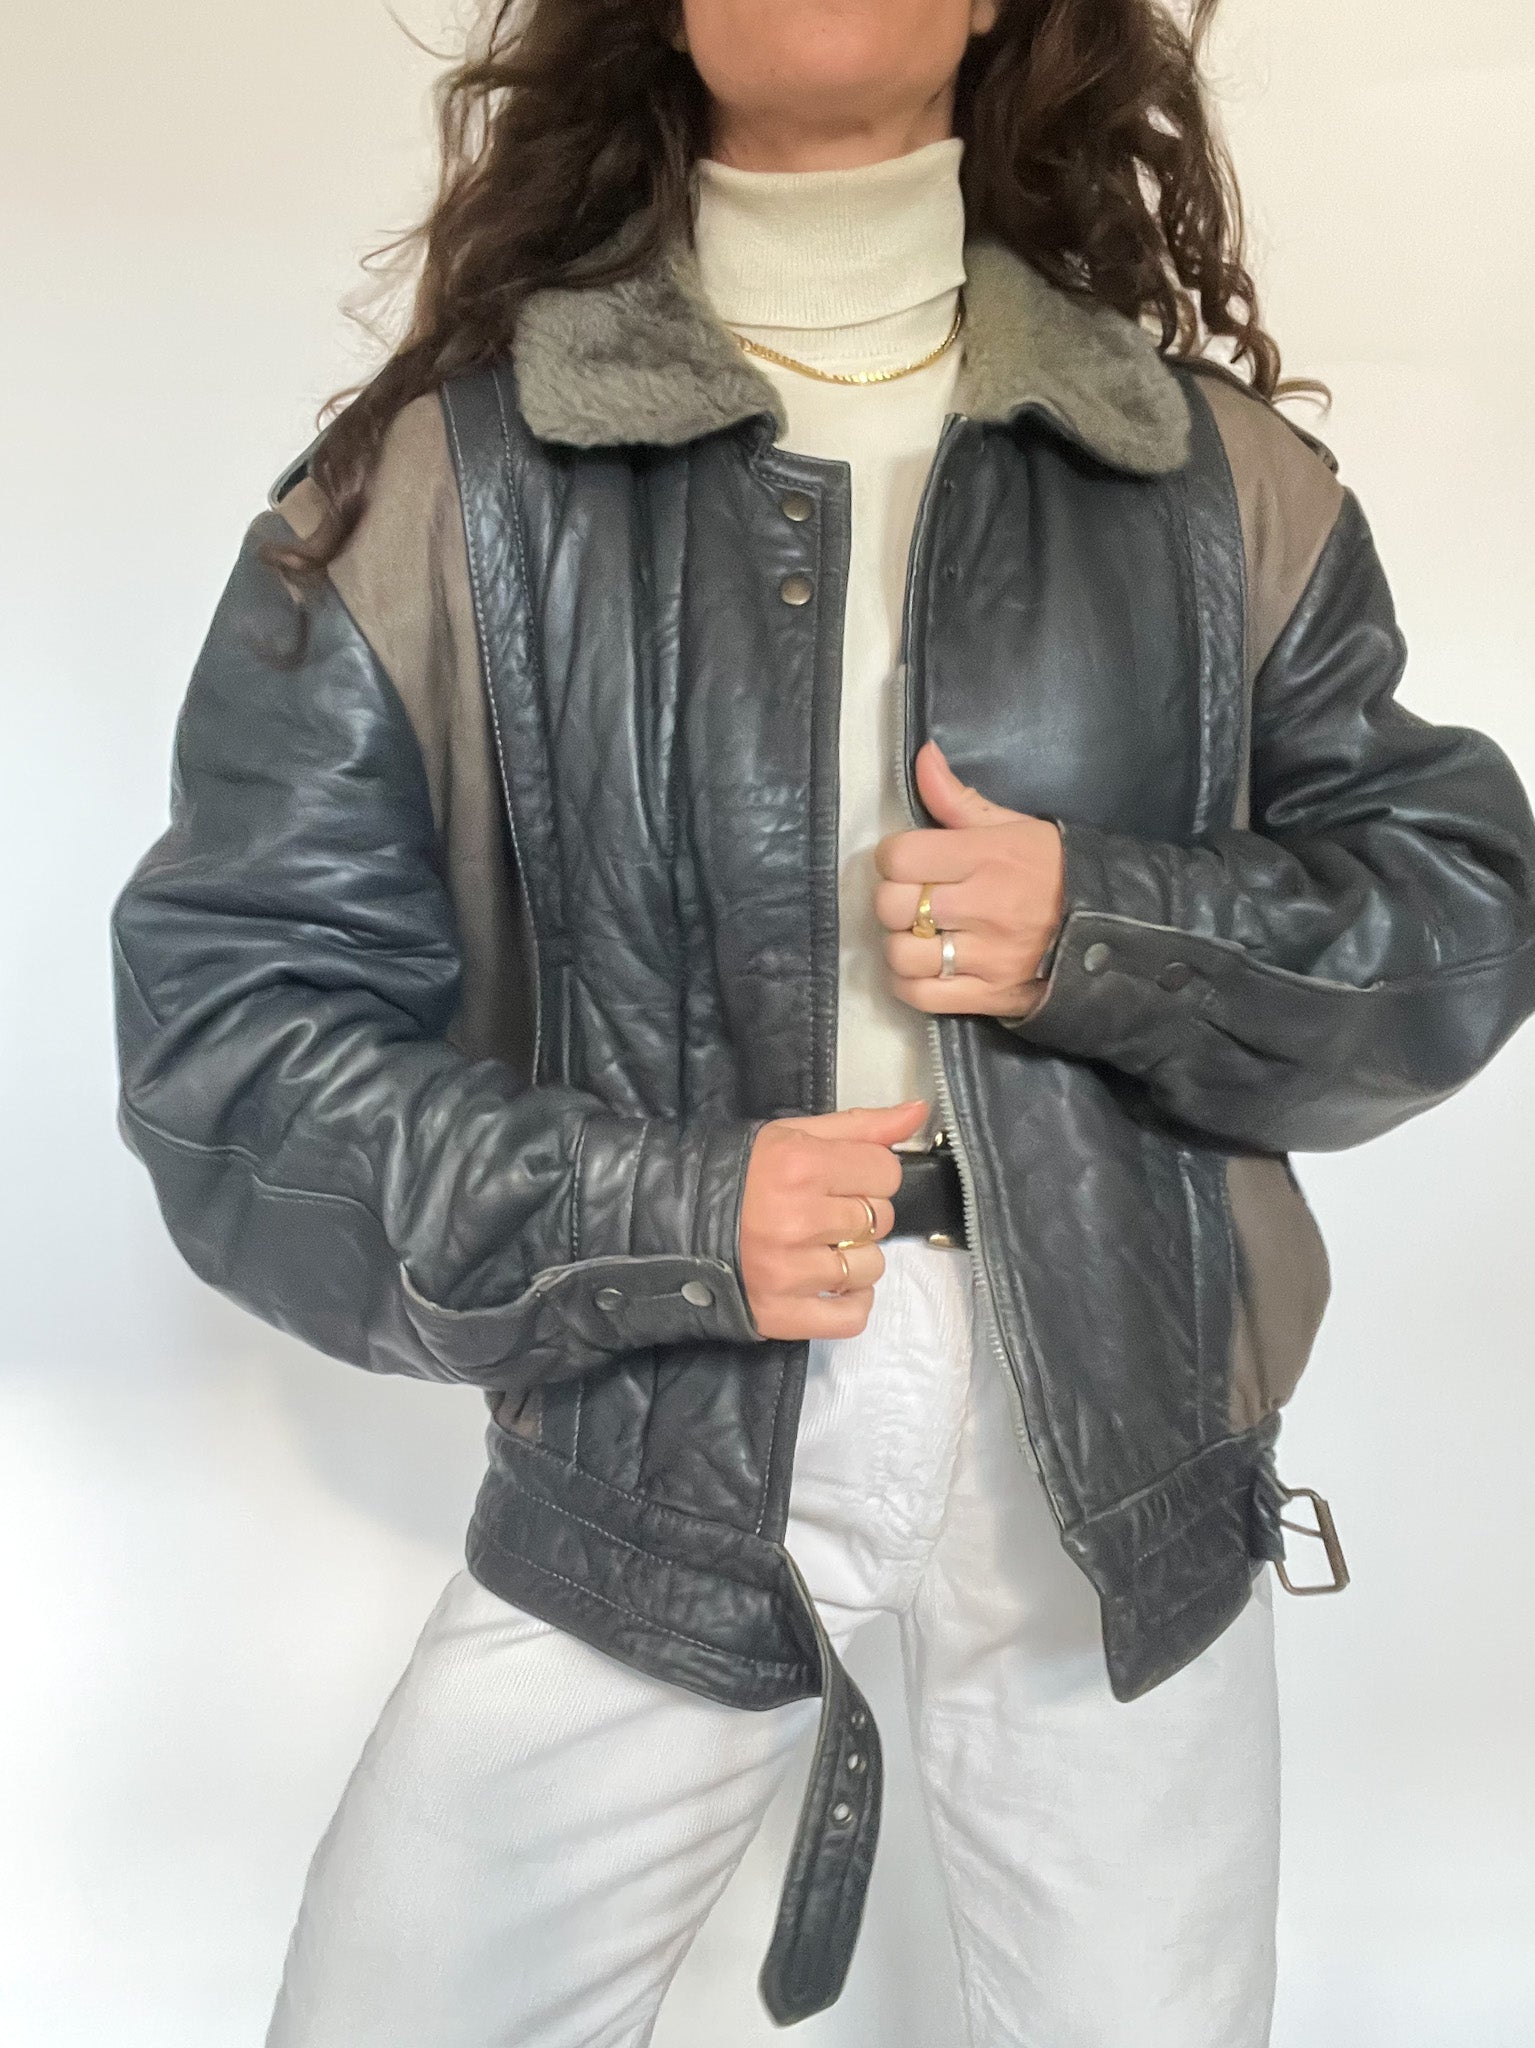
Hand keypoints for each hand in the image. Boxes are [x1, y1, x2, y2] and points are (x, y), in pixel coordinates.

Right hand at [739, 1101, 924, 1338]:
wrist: (671, 1223)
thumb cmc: (738, 1176)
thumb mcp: (792, 1137)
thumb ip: (860, 1126)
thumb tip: (919, 1111)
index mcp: (800, 1166)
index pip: (885, 1172)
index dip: (868, 1174)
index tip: (839, 1179)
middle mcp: (798, 1219)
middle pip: (880, 1219)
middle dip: (858, 1215)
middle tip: (820, 1214)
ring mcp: (790, 1272)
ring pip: (871, 1267)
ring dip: (853, 1261)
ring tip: (815, 1249)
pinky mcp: (782, 1314)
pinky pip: (853, 1316)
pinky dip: (848, 1303)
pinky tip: (824, 1285)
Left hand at [874, 740, 1065, 1018]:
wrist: (1114, 929)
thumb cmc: (1056, 871)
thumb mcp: (1014, 825)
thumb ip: (958, 799)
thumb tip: (923, 755)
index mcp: (987, 857)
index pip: (899, 857)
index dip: (894, 858)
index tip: (909, 862)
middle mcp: (982, 906)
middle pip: (893, 906)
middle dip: (895, 901)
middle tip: (913, 900)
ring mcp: (985, 956)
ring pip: (901, 954)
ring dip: (901, 945)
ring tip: (919, 936)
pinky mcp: (988, 996)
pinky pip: (920, 995)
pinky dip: (909, 983)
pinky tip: (923, 968)